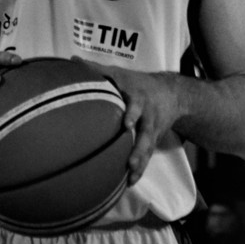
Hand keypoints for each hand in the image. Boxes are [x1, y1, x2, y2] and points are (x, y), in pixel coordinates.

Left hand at [70, 56, 182, 184]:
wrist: (172, 93)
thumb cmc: (137, 83)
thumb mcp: (120, 73)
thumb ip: (97, 69)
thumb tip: (72, 60)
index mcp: (138, 98)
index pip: (137, 105)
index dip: (133, 114)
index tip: (127, 124)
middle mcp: (147, 115)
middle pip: (146, 132)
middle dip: (140, 147)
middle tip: (131, 160)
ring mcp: (152, 129)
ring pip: (148, 147)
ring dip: (140, 161)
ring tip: (131, 175)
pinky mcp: (153, 140)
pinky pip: (148, 156)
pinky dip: (140, 169)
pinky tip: (130, 182)